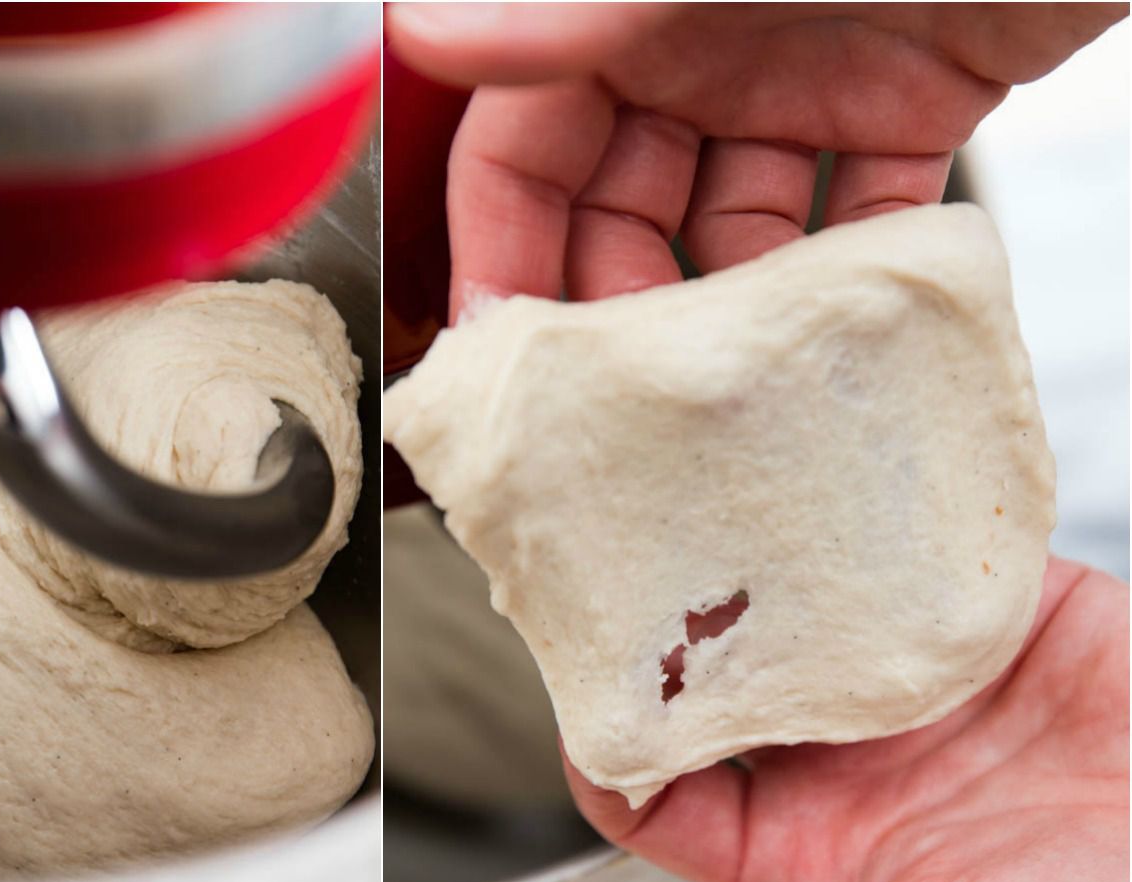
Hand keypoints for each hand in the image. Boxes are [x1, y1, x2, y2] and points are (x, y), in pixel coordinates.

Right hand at [388, 2, 1126, 319]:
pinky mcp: (903, 104)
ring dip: (722, 311)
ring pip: (726, 229)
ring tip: (724, 385)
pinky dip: (841, 276)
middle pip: (613, 206)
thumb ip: (573, 7)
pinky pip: (849, 215)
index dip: (498, 251)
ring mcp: (800, 78)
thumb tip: (425, 26)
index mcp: (628, 6)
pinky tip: (837, 325)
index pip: (520, 145)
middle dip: (607, 306)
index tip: (501, 357)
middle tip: (617, 396)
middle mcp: (700, 45)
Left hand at [562, 558, 1129, 881]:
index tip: (587, 710)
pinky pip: (867, 555)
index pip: (656, 798)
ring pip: (765, 613)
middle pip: (694, 693)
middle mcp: (835, 761)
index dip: (608, 755)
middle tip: (613, 595)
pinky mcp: (960, 610)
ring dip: (726, 578)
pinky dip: (825, 530)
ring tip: (682, 534)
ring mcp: (890, 679)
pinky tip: (785, 505)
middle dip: (650, 651)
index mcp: (809, 853)